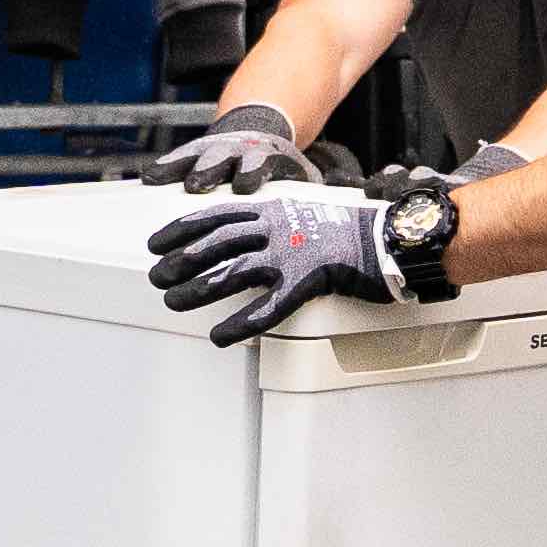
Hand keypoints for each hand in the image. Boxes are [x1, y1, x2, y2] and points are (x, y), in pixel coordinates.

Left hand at [146, 178, 458, 345]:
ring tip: (174, 302)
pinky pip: (268, 307)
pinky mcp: (308, 283)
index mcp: (274, 210)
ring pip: (234, 273)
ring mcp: (291, 255)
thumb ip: (274, 223)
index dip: (182, 230)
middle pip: (216, 244)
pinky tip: (220, 336)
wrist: (390, 238)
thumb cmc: (350, 230)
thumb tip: (246, 236)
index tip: (157, 242)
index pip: (217, 216)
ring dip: (198, 289)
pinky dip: (239, 323)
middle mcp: (277, 229)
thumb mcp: (304, 214)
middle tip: (156, 277)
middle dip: (180, 261)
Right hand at [163, 112, 313, 193]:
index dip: (252, 173)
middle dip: (209, 171)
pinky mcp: (196, 152)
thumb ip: (313, 191)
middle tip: (196, 185)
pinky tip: (148, 178)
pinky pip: (178, 158)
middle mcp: (237, 152)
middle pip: (221, 159)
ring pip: (195, 157)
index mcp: (265, 158)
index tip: (245, 186)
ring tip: (157, 180)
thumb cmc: (281, 169)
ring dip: (179, 169)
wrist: (261, 135)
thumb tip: (343, 198)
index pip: (259, 164)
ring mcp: (214, 150)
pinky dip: (164, 167)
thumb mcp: (301, 176)